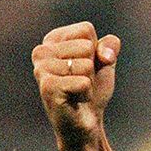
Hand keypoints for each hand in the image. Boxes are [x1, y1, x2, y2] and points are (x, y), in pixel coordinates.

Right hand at [32, 21, 120, 146]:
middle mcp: (41, 51)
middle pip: (86, 46)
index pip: (86, 30)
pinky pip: (83, 82)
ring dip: (89, 80)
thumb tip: (104, 56)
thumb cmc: (94, 87)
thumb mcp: (106, 59)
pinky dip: (86, 93)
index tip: (87, 64)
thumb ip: (110, 44)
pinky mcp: (47, 87)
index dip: (95, 49)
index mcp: (53, 39)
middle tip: (81, 80)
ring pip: (86, 64)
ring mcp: (41, 69)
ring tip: (77, 90)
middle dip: (92, 66)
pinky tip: (74, 99)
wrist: (86, 121)